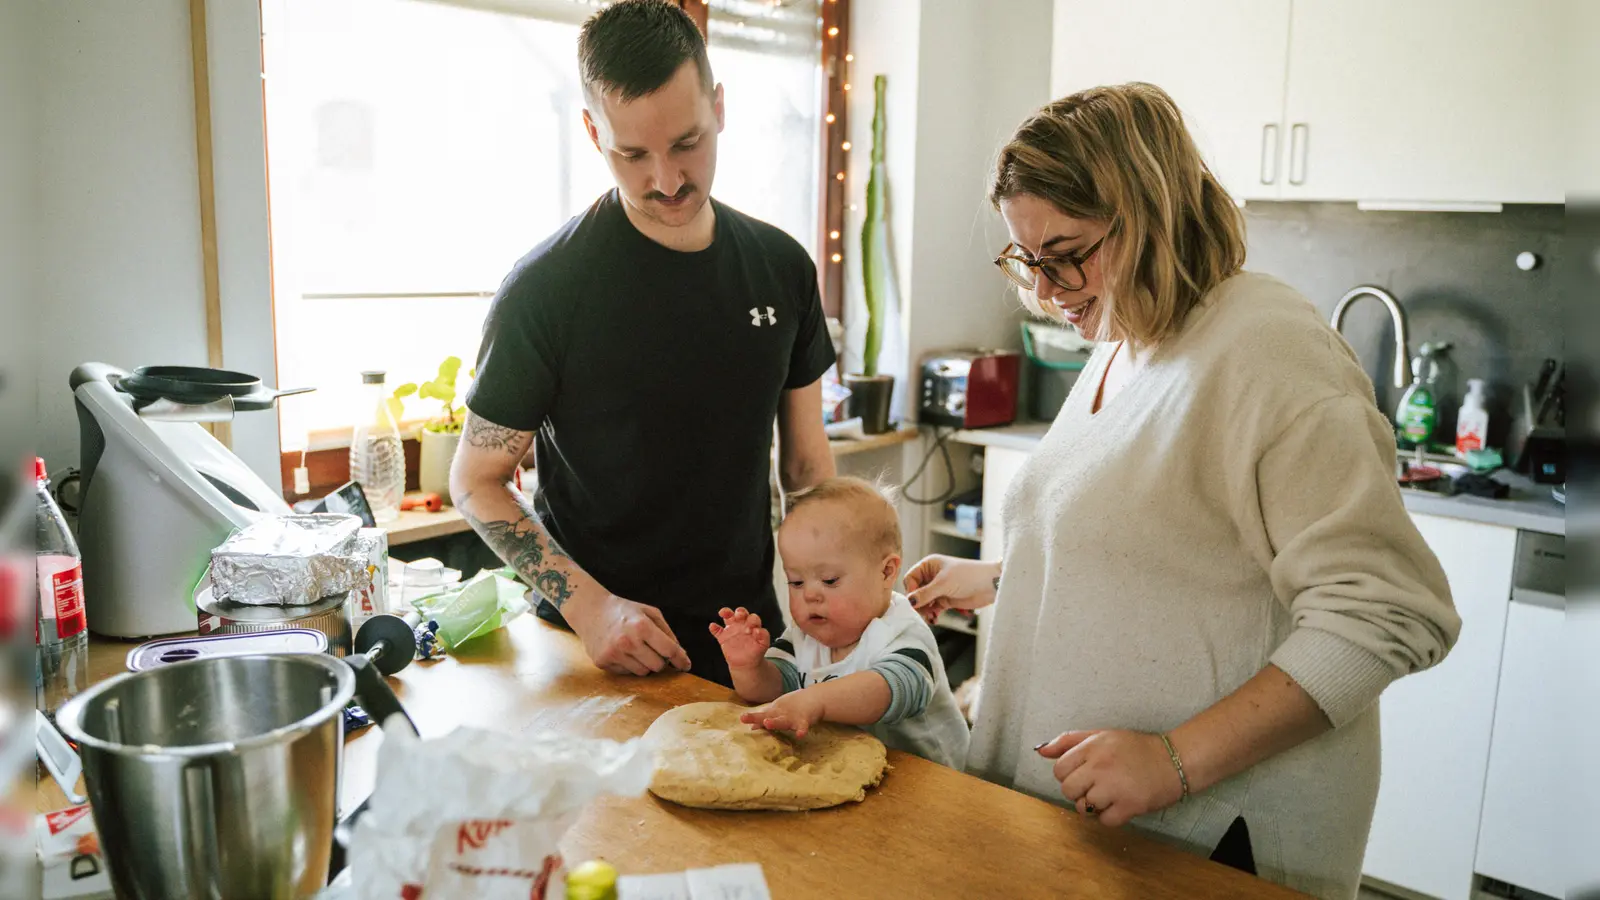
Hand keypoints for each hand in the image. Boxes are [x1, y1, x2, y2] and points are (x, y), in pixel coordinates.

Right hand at [561, 592, 690, 675]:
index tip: (686, 665)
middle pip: (658, 666)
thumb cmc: (624, 611)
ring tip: (636, 648)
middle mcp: (627, 641)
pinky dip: (629, 665)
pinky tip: (622, 651)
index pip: (669, 650)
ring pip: (643, 672)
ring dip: (645, 664)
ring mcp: (614, 653)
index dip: (681, 659)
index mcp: (642, 626)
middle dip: (660, 660)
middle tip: (654, 650)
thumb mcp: (649, 612)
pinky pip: (627, 673)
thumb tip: (681, 655)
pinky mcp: (603, 662)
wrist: (590, 610)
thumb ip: (667, 632)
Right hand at [709, 607, 770, 670]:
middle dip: (740, 612)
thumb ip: (764, 636)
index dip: (752, 620)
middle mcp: (742, 624)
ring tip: (723, 613)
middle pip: (740, 613)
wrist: (746, 663)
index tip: (752, 627)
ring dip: (726, 612)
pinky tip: (713, 626)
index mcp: (752, 625)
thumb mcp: (763, 644)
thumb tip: (759, 630)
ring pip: (728, 617)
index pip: (752, 618)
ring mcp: (732, 630)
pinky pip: (717, 631)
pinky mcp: (723, 637)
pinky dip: (714, 628)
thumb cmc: (755, 651)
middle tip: (739, 615)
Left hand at [740, 689, 826, 738]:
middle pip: (768, 717)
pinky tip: (800, 734)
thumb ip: (766, 718)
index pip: (761, 716)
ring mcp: (792, 717)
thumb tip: (752, 728)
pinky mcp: (805, 720)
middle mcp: (781, 715)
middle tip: (745, 718)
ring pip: (782, 721)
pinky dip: (802, 730)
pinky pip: (803, 727)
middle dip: (757, 718)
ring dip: (775, 722)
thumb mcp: (778, 711)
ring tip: (767, 723)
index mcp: (774, 713)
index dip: (752, 718)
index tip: (741, 718)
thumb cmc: (793, 707)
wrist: (815, 698)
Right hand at [904, 555, 1001, 622]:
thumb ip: (925, 594)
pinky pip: (933, 608)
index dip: (911, 590)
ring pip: (923, 602)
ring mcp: (939, 588)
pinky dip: (932, 614)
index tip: (914, 602)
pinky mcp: (946, 599)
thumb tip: (909, 602)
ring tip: (931, 616)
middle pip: (915, 592)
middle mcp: (932, 576)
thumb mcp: (944, 584)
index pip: (911, 578)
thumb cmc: (969, 575)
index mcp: (929, 565)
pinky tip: (935, 619)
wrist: (990, 585)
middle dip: (918, 603)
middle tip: (922, 612)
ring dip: (925, 610)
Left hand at [1037, 730, 1185, 826]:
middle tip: (1096, 786)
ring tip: (1110, 795)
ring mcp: (1115, 787)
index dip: (1069, 775)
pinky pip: (1104, 821)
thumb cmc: (1137, 748)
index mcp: (1093, 747)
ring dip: (1094, 805)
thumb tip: (1040, 750)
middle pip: (1067, 790)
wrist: (1175, 760)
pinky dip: (1110, 817)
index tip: (1084, 774)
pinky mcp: (1130, 806)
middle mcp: (1101, 766)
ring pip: (1084, 807)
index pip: (1059, 770)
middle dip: (1078, 792)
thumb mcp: (1102, 735)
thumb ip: (1069, 741)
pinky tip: (1121, 804)